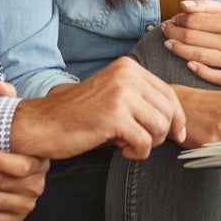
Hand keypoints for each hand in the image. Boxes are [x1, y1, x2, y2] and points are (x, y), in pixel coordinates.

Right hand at [9, 56, 185, 160]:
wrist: (43, 124)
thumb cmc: (79, 115)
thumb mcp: (114, 95)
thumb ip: (141, 99)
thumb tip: (176, 120)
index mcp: (128, 67)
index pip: (169, 92)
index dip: (178, 117)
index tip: (178, 134)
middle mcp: (127, 75)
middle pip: (169, 110)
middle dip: (162, 133)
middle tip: (140, 141)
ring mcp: (121, 94)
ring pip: (160, 126)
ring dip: (149, 143)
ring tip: (128, 143)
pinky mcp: (114, 116)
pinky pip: (145, 141)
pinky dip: (138, 152)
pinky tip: (121, 149)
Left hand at [162, 0, 220, 87]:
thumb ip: (208, 6)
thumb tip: (184, 4)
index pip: (197, 20)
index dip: (180, 20)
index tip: (173, 19)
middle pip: (195, 38)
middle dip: (175, 34)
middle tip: (166, 31)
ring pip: (201, 56)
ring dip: (180, 50)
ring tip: (169, 44)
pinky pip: (215, 77)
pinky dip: (199, 71)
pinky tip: (187, 64)